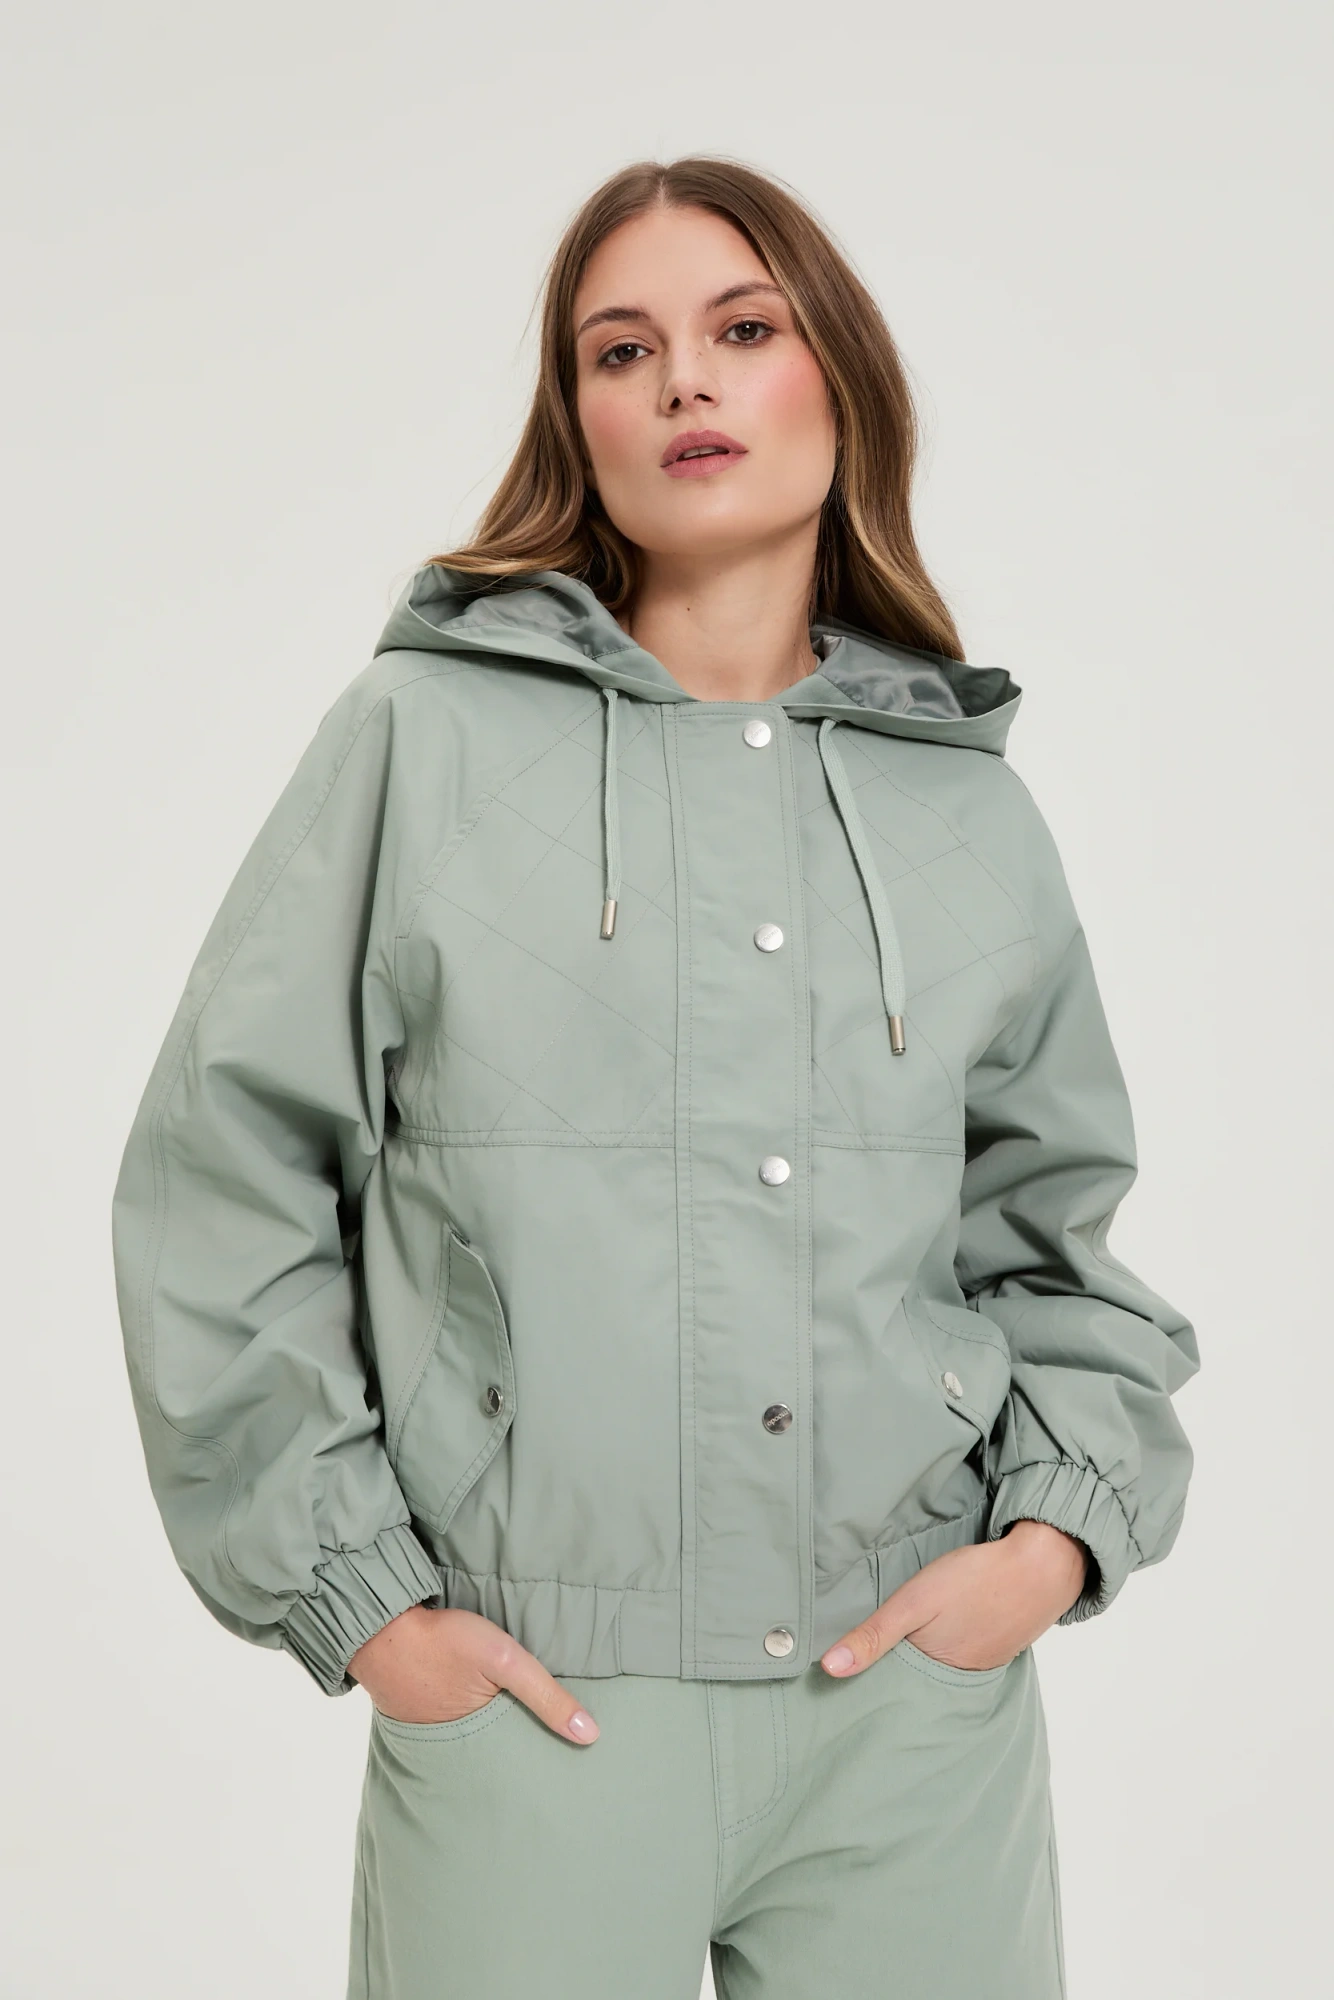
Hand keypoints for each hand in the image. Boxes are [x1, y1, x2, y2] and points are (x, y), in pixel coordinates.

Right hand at [347, 1604, 600, 1742]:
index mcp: (478, 1744)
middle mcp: (455, 1748)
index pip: (521, 1766)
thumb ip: (545, 1695)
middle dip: (524, 1755)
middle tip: (556, 1761)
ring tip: (527, 1736)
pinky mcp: (423, 1711)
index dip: (544, 1764)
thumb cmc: (443, 1642)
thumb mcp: (504, 1661)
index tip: (573, 1771)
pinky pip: (457, 1723)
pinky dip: (474, 1719)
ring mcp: (435, 1731)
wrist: (381, 1626)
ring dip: (498, 1734)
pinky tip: (485, 1708)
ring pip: (480, 1740)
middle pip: (502, 1757)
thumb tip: (590, 1735)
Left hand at [820, 1521, 1089, 1676]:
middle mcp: (963, 1678)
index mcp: (939, 1673)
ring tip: (897, 1658)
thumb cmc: (975, 1579)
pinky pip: (966, 1655)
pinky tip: (942, 1635)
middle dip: (897, 1680)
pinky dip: (950, 1649)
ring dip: (925, 1664)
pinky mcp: (1000, 1644)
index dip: (873, 1691)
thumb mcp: (914, 1601)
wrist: (1044, 1563)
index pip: (897, 1693)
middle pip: (920, 1685)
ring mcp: (985, 1662)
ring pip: (943, 1670)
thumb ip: (874, 1635)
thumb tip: (828, 1669)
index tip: (844, 1694)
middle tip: (867, 1677)